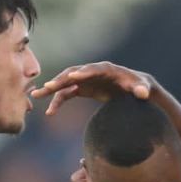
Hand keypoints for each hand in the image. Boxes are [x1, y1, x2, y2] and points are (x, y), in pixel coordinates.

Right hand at [31, 62, 154, 116]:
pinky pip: (67, 94)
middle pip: (74, 73)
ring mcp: (85, 79)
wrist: (134, 89)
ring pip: (65, 82)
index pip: (93, 69)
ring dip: (52, 89)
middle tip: (47, 86)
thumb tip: (143, 93)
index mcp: (107, 69)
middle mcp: (92, 71)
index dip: (83, 72)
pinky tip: (50, 112)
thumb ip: (142, 90)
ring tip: (37, 95)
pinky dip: (58, 102)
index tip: (72, 77)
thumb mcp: (142, 88)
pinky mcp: (82, 88)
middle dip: (60, 79)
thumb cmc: (140, 86)